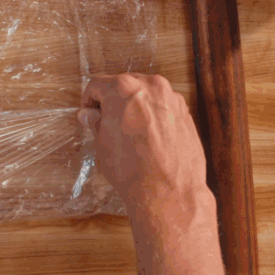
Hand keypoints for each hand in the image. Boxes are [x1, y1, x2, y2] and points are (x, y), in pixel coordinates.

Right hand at [79, 73, 210, 225]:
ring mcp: (171, 97)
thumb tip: (89, 115)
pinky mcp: (185, 112)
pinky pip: (163, 107)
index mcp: (122, 89)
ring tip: (130, 132)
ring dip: (135, 107)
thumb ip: (96, 123)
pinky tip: (149, 137)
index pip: (97, 85)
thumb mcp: (102, 145)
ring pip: (145, 95)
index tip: (89, 114)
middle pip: (124, 85)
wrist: (168, 190)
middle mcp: (150, 86)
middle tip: (108, 123)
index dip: (89, 101)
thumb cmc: (131, 168)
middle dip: (114, 102)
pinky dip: (153, 116)